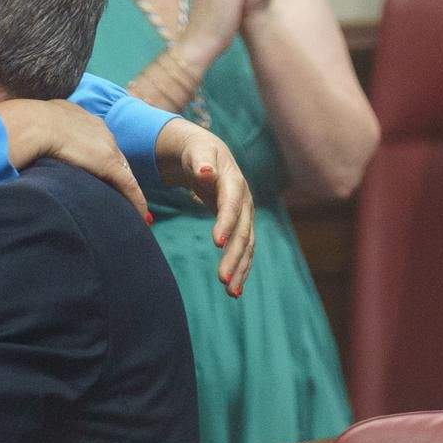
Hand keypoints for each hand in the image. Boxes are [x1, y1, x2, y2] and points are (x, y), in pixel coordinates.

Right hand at [0, 98, 149, 220]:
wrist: (31, 123)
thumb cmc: (25, 126)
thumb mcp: (36, 128)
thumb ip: (40, 137)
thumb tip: (29, 148)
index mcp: (80, 118)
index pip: (97, 143)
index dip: (100, 161)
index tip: (101, 175)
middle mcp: (98, 130)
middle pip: (115, 157)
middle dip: (119, 176)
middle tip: (122, 195)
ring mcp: (105, 146)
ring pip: (123, 172)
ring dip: (128, 190)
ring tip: (132, 208)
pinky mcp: (108, 163)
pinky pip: (127, 185)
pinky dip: (135, 200)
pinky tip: (140, 213)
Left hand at [156, 119, 255, 296]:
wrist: (206, 154)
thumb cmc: (197, 152)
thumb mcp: (196, 150)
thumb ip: (200, 160)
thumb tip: (206, 171)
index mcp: (233, 181)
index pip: (231, 204)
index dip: (226, 223)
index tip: (216, 243)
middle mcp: (244, 200)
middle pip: (242, 231)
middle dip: (234, 256)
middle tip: (223, 280)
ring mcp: (244, 214)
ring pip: (246, 245)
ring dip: (240, 268)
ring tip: (231, 292)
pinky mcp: (239, 225)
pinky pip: (243, 249)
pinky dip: (240, 267)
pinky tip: (234, 288)